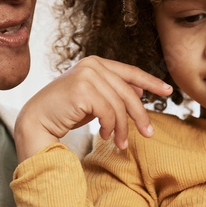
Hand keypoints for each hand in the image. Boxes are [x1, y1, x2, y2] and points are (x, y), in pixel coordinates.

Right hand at [15, 56, 171, 161]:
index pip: (130, 72)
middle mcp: (92, 65)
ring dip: (122, 129)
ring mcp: (87, 75)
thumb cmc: (65, 112)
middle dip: (140, 116)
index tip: (168, 90)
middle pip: (128, 92)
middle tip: (149, 134)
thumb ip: (113, 92)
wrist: (37, 121)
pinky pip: (108, 113)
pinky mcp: (82, 89)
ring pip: (119, 106)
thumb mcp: (94, 100)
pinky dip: (110, 128)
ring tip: (120, 143)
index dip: (151, 82)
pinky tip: (105, 136)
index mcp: (96, 63)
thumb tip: (140, 91)